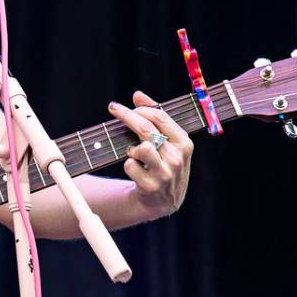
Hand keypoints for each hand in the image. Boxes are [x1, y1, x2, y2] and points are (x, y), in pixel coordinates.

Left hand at [108, 90, 193, 220]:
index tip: (122, 106)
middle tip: (113, 109)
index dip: (139, 108)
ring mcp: (165, 173)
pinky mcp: (151, 186)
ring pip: (141, 148)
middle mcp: (177, 158)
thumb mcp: (167, 142)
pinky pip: (130, 165)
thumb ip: (155, 117)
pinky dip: (128, 165)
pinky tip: (135, 170)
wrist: (163, 200)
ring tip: (135, 153)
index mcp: (184, 143)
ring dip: (132, 148)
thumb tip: (138, 95)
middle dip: (126, 116)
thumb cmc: (164, 164)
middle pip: (147, 128)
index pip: (160, 117)